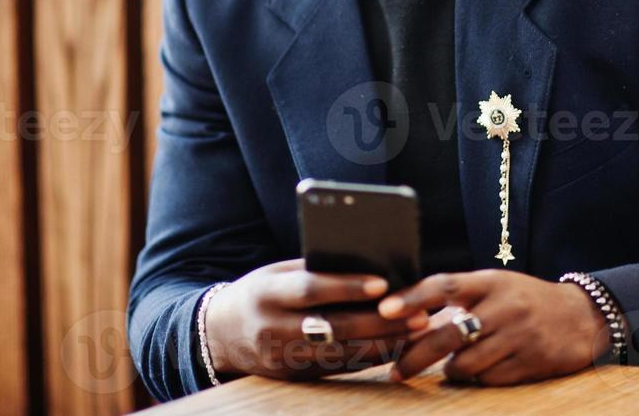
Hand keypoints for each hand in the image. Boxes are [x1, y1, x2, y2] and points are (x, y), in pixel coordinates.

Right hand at [204, 259, 430, 380]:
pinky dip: (369, 358)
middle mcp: (272, 329)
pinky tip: (396, 347)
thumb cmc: (260, 292)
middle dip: (379, 321)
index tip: (383, 282)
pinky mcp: (293, 377)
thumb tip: (365, 260)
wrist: (221, 334)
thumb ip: (313, 268)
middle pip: (332, 327)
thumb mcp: (276, 273)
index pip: (310, 290)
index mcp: (265, 294)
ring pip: (340, 354)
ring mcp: (282, 359)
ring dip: (383, 343)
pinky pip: (337, 369)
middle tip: (417, 313)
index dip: (346, 286)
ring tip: (416, 331)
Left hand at [377, 270, 610, 384]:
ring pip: (467, 363)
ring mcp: (519, 335)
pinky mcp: (532, 362)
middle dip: (416, 356)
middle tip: (396, 371)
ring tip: (450, 367)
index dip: (412, 298)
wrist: (582, 316)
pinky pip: (490, 379)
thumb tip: (407, 320)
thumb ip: (457, 301)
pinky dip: (478, 379)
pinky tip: (480, 371)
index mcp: (491, 282)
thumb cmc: (525, 301)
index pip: (445, 285)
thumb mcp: (495, 288)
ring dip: (451, 370)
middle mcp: (505, 306)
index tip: (384, 309)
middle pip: (449, 334)